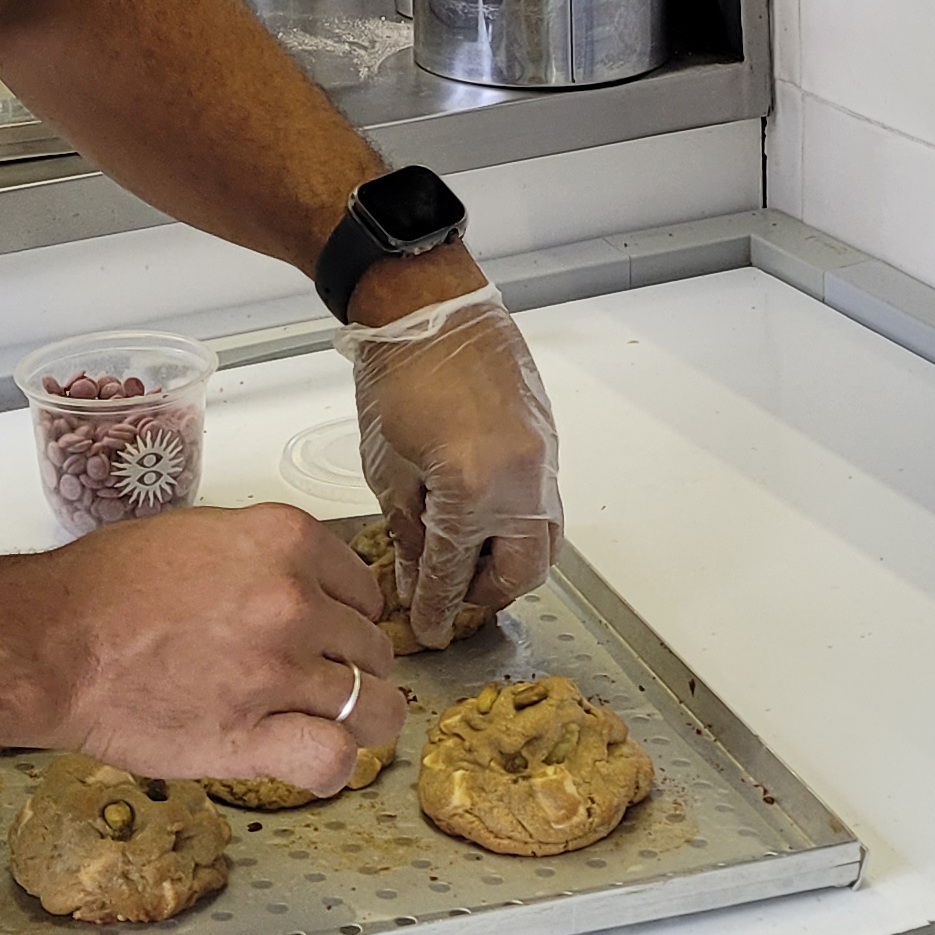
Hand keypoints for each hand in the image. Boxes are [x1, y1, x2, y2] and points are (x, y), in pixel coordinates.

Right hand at [33, 503, 402, 793]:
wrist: (49, 641)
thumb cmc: (103, 587)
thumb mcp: (198, 535)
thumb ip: (261, 557)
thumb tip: (298, 585)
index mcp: (284, 541)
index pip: (363, 587)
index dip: (349, 614)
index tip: (333, 631)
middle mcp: (291, 602)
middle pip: (371, 646)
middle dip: (352, 665)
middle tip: (321, 680)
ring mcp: (276, 672)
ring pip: (372, 704)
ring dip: (359, 718)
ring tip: (339, 725)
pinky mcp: (250, 735)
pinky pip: (332, 758)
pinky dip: (335, 768)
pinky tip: (318, 765)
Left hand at [342, 279, 562, 647]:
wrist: (430, 305)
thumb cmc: (399, 374)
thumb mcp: (388, 467)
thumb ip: (409, 531)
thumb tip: (419, 578)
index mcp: (476, 493)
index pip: (457, 574)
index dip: (439, 608)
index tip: (429, 629)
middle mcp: (523, 482)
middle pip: (522, 570)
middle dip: (486, 591)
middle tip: (453, 594)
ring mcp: (543, 460)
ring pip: (543, 538)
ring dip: (509, 557)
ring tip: (468, 556)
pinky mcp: (547, 438)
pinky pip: (542, 499)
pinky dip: (515, 518)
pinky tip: (480, 512)